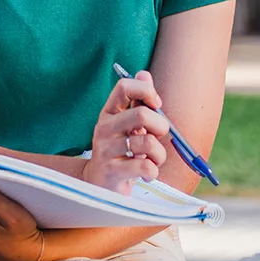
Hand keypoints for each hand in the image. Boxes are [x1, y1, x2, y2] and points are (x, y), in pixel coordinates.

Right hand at [82, 70, 169, 194]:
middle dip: (160, 127)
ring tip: (152, 160)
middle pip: (142, 115)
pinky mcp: (112, 171)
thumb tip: (144, 73)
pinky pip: (146, 167)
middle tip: (156, 137)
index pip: (124, 86)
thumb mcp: (126, 125)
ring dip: (159, 155)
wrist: (99, 186)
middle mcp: (104, 128)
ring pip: (148, 143)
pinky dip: (153, 172)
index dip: (146, 91)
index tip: (156, 105)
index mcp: (109, 112)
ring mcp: (105, 150)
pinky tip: (145, 174)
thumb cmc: (119, 152)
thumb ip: (137, 101)